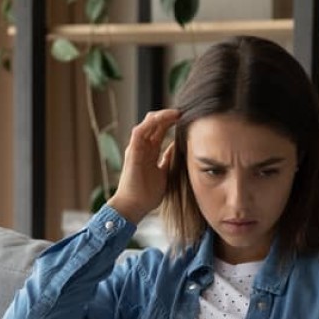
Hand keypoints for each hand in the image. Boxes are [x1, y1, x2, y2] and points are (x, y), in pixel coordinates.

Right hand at [108, 108, 179, 223]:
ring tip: (176, 112)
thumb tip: (176, 147)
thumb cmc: (147, 194)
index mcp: (149, 152)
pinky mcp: (132, 152)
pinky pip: (139, 131)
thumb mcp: (164, 174)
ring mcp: (136, 148)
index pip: (159, 130)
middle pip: (154, 124)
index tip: (186, 118)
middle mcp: (142, 147)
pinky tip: (164, 118)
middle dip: (168, 116)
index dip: (170, 122)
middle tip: (184, 112)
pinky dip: (151, 123)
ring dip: (162, 116)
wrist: (134, 206)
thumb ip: (168, 160)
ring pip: (147, 123)